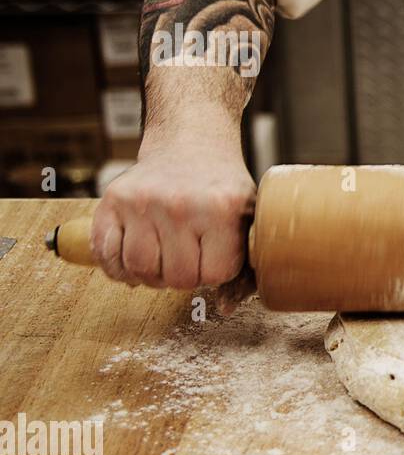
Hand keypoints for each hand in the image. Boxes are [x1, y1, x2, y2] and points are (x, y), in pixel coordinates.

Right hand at [91, 130, 254, 288]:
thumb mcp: (247, 217)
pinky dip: (119, 267)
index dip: (214, 273)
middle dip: (184, 276)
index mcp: (221, 209)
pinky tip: (136, 255)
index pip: (215, 275)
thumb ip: (245, 264)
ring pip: (140, 271)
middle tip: (188, 257)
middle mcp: (180, 204)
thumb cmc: (221, 189)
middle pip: (177, 278)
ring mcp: (142, 202)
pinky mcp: (112, 201)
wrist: (189, 145)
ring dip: (152, 274)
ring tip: (163, 256)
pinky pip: (106, 256)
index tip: (214, 256)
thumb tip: (225, 309)